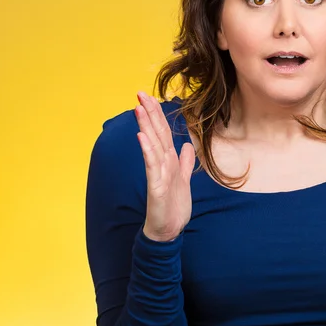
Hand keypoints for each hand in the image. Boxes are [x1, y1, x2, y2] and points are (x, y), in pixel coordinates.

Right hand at [135, 91, 194, 241]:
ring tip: (139, 108)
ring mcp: (157, 174)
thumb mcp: (183, 180)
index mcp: (168, 160)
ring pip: (152, 145)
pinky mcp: (155, 186)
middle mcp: (161, 163)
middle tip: (139, 93)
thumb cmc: (173, 207)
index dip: (157, 114)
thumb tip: (186, 146)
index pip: (162, 132)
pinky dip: (148, 151)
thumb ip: (184, 162)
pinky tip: (142, 137)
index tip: (150, 96)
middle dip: (148, 113)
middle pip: (155, 134)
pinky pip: (151, 166)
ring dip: (145, 126)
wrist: (169, 231)